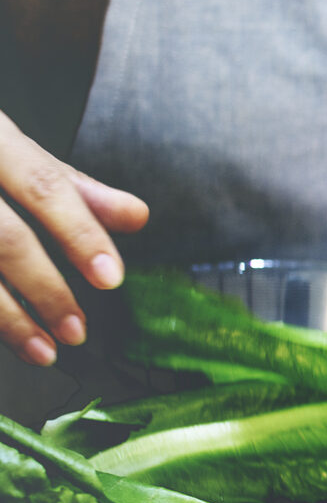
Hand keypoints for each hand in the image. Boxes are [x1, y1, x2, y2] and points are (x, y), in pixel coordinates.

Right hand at [0, 114, 146, 365]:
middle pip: (4, 237)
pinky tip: (5, 337)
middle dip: (46, 290)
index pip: (45, 186)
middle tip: (77, 330)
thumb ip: (75, 188)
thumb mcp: (17, 152)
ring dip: (8, 318)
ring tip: (43, 350)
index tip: (111, 278)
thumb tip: (137, 216)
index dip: (80, 233)